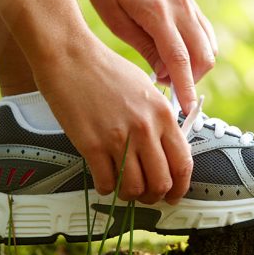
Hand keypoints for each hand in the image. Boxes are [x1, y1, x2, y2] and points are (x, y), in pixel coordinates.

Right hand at [32, 36, 192, 203]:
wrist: (71, 58)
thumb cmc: (107, 70)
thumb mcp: (147, 90)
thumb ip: (160, 120)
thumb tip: (168, 149)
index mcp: (163, 114)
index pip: (183, 163)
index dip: (180, 187)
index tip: (174, 194)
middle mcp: (145, 129)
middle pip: (160, 182)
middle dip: (155, 196)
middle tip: (147, 196)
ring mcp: (118, 138)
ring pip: (133, 188)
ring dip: (130, 195)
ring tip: (124, 189)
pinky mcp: (91, 145)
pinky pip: (105, 183)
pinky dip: (106, 188)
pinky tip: (104, 180)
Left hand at [81, 0, 217, 113]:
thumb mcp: (116, 21)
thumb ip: (145, 48)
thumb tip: (166, 75)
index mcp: (158, 13)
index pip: (180, 59)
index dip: (185, 87)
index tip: (187, 109)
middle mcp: (181, 8)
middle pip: (204, 57)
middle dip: (191, 79)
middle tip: (164, 84)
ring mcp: (189, 5)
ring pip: (209, 48)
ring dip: (195, 67)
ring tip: (166, 70)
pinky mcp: (191, 4)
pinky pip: (206, 35)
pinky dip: (198, 52)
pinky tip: (176, 56)